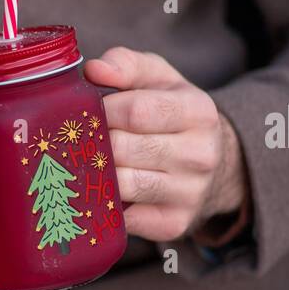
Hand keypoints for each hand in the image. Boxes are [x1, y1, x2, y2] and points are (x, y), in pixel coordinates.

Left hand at [84, 47, 245, 240]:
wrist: (212, 165)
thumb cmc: (172, 115)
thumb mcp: (159, 80)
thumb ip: (127, 65)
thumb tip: (94, 69)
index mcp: (199, 112)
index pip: (137, 110)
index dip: (103, 111)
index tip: (88, 112)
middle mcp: (200, 154)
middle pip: (124, 149)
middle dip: (93, 144)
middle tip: (76, 142)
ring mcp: (190, 193)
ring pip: (123, 185)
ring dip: (94, 175)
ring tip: (81, 165)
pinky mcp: (173, 224)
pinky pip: (125, 219)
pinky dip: (105, 208)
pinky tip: (98, 194)